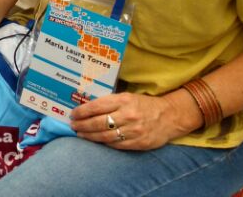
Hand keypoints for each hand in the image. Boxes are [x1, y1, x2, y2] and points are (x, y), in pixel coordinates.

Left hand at [70, 92, 198, 150]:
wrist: (170, 116)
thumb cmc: (144, 105)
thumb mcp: (127, 97)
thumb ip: (110, 102)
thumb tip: (87, 107)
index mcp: (124, 100)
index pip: (97, 106)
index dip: (82, 111)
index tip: (73, 114)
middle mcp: (128, 115)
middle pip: (98, 123)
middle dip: (82, 125)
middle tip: (72, 125)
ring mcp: (134, 130)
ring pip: (105, 136)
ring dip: (90, 136)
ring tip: (80, 134)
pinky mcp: (139, 143)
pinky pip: (117, 145)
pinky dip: (104, 144)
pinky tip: (96, 141)